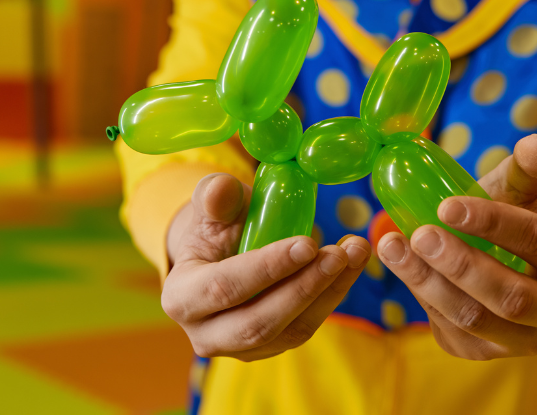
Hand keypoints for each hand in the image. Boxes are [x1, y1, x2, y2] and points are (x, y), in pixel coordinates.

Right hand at [162, 173, 370, 360]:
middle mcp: (204, 332)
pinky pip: (304, 327)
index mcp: (181, 296)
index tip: (307, 244)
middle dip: (304, 288)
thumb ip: (214, 195)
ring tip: (356, 252)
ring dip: (327, 292)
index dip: (267, 268)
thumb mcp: (211, 205)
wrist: (221, 252)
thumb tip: (220, 190)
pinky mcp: (268, 347)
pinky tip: (351, 265)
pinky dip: (331, 296)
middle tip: (339, 254)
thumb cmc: (217, 224)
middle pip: (258, 322)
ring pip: (288, 330)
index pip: (224, 288)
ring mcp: (237, 347)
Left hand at [376, 135, 536, 359]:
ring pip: (476, 319)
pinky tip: (404, 268)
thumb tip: (535, 142)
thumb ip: (528, 169)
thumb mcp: (526, 194)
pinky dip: (424, 299)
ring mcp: (526, 341)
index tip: (447, 205)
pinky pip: (454, 332)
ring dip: (429, 283)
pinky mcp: (488, 354)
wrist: (526, 270)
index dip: (491, 222)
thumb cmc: (522, 222)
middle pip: (510, 296)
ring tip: (394, 247)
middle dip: (460, 265)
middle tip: (420, 234)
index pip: (536, 241)